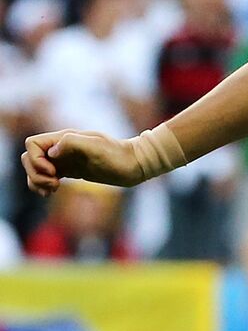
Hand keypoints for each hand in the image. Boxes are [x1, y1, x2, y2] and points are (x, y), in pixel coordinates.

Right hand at [22, 130, 143, 195]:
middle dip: (35, 173)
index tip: (54, 172)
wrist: (135, 163)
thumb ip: (72, 143)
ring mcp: (65, 160)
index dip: (36, 160)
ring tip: (52, 190)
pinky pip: (46, 176)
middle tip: (54, 184)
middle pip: (29, 158)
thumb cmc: (118, 154)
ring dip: (36, 181)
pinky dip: (43, 185)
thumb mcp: (96, 146)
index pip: (32, 144)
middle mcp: (61, 148)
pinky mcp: (71, 171)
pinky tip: (52, 192)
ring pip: (35, 168)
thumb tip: (51, 152)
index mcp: (64, 138)